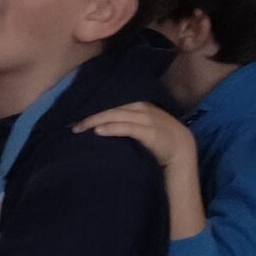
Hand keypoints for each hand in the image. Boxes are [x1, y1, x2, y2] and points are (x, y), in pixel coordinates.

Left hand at [75, 102, 197, 176]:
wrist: (182, 152)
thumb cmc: (159, 141)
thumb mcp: (143, 127)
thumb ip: (127, 123)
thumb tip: (103, 127)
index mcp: (139, 105)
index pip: (113, 103)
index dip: (95, 108)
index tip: (78, 116)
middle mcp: (142, 108)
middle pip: (111, 107)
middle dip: (90, 115)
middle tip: (73, 124)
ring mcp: (146, 119)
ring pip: (115, 115)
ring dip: (95, 120)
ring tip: (80, 128)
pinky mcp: (149, 132)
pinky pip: (126, 127)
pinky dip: (112, 128)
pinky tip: (98, 131)